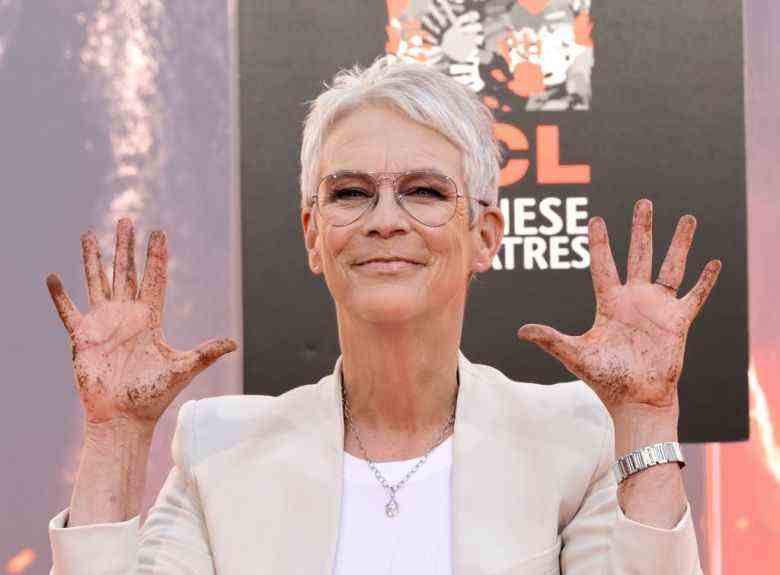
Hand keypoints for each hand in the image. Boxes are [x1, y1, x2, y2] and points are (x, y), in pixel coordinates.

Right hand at [46, 218, 237, 427]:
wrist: (123, 417)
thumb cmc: (153, 396)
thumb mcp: (182, 369)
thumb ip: (206, 353)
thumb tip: (235, 343)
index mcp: (150, 319)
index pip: (155, 278)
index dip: (157, 256)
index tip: (160, 232)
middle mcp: (126, 315)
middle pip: (126, 272)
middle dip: (125, 246)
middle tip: (126, 219)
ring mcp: (102, 324)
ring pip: (97, 282)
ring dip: (93, 259)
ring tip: (89, 234)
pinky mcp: (81, 338)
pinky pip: (67, 311)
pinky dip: (59, 296)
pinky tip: (52, 277)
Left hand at [517, 199, 721, 412]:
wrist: (635, 400)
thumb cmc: (605, 379)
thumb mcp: (575, 355)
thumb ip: (550, 339)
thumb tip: (520, 330)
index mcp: (609, 303)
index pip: (603, 265)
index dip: (600, 243)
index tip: (595, 219)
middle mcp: (634, 299)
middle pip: (639, 255)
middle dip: (642, 229)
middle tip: (644, 203)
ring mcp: (658, 308)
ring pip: (670, 267)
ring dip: (679, 244)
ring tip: (687, 218)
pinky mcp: (678, 322)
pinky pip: (694, 296)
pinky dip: (705, 281)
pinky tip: (714, 262)